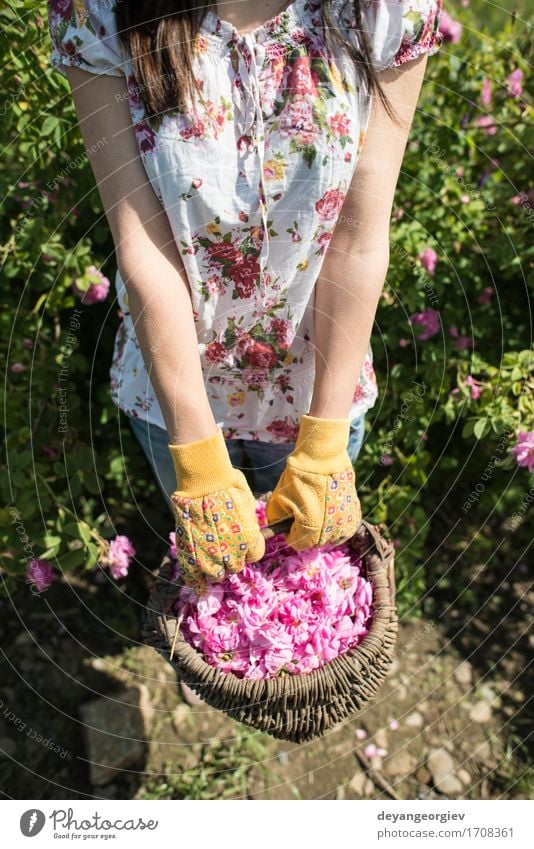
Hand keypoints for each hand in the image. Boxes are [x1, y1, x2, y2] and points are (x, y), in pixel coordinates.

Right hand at [168, 427, 264, 591]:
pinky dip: (195, 580)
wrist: (205, 482)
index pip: (254, 557)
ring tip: (208, 557)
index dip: (246, 549)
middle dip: (230, 558)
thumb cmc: (229, 486)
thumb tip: (244, 525)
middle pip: (235, 567)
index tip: (240, 541)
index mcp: (251, 542)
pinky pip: (193, 577)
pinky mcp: (191, 557)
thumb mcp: (247, 503)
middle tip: (222, 545)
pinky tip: (197, 580)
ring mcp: (211, 557)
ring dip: (214, 568)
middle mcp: (234, 554)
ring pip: (216, 575)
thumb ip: (247, 522)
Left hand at [266, 413, 361, 549]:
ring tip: (317, 512)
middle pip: (314, 542)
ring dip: (323, 530)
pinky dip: (337, 524)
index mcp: (310, 529)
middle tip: (302, 513)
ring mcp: (345, 522)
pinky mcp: (355, 512)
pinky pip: (345, 528)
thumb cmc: (299, 476)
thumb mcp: (278, 498)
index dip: (290, 532)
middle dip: (306, 532)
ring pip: (331, 538)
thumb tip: (278, 527)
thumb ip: (276, 519)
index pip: (297, 543)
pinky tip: (330, 511)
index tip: (289, 521)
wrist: (323, 457)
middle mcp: (330, 530)